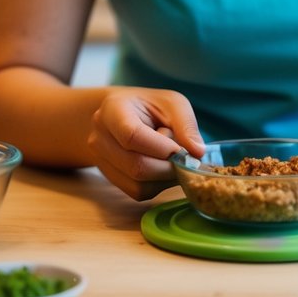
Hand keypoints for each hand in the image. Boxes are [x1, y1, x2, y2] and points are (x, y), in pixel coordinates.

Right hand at [87, 87, 205, 200]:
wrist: (125, 116)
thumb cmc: (151, 107)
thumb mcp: (172, 104)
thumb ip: (186, 125)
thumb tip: (197, 153)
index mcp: (113, 110)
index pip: (132, 136)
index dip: (161, 148)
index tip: (182, 150)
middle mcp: (100, 137)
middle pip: (136, 165)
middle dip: (168, 167)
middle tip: (185, 159)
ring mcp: (102, 160)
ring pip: (137, 184)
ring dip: (165, 178)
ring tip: (172, 159)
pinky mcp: (110, 178)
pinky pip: (137, 193)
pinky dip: (158, 185)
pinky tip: (163, 168)